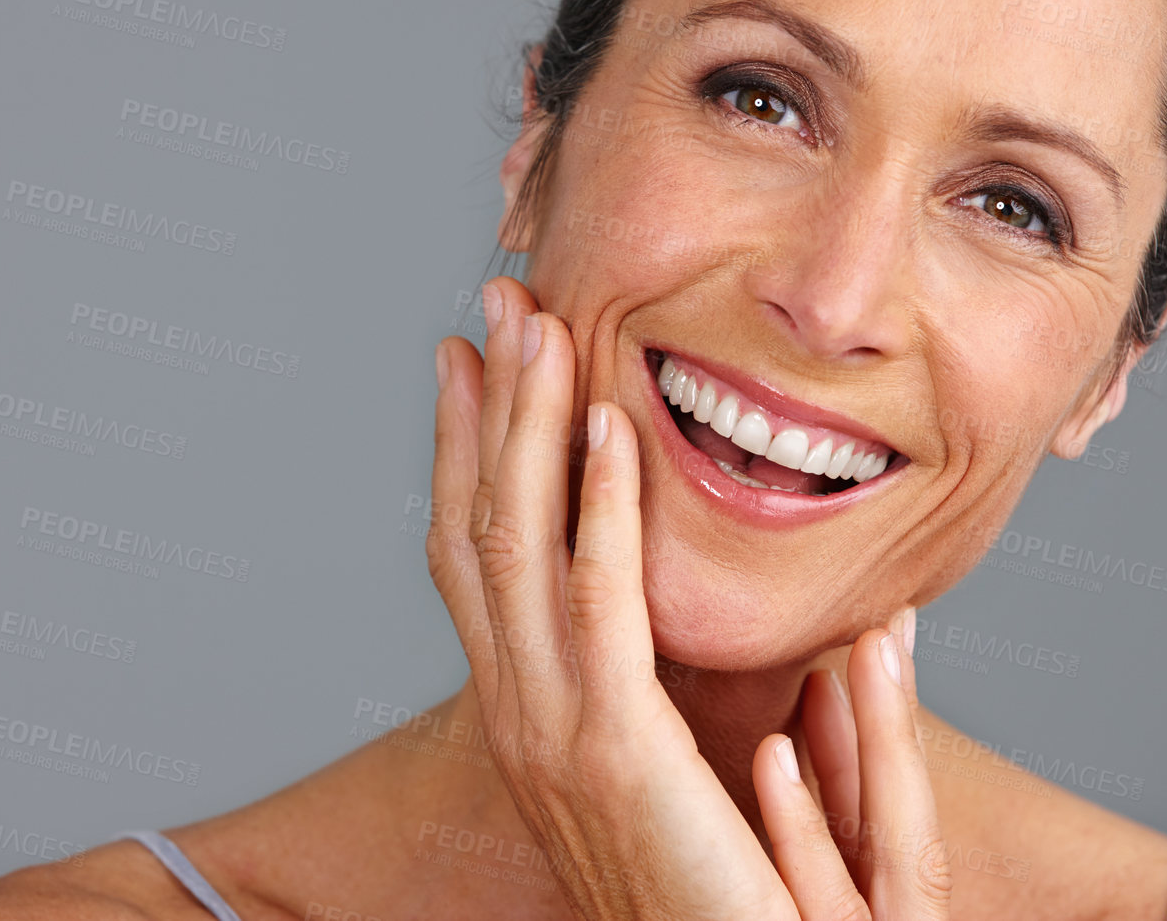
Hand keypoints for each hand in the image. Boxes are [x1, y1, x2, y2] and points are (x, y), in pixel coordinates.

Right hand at [426, 275, 950, 918]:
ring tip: (533, 325)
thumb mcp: (649, 765)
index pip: (474, 555)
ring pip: (518, 544)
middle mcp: (514, 713)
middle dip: (484, 409)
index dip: (465, 451)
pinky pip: (599, 600)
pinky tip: (608, 423)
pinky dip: (598, 503)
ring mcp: (550, 731)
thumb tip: (639, 602)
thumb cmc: (701, 885)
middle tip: (495, 304)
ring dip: (524, 424)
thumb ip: (634, 682)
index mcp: (520, 712)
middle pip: (477, 528)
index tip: (471, 362)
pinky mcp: (615, 751)